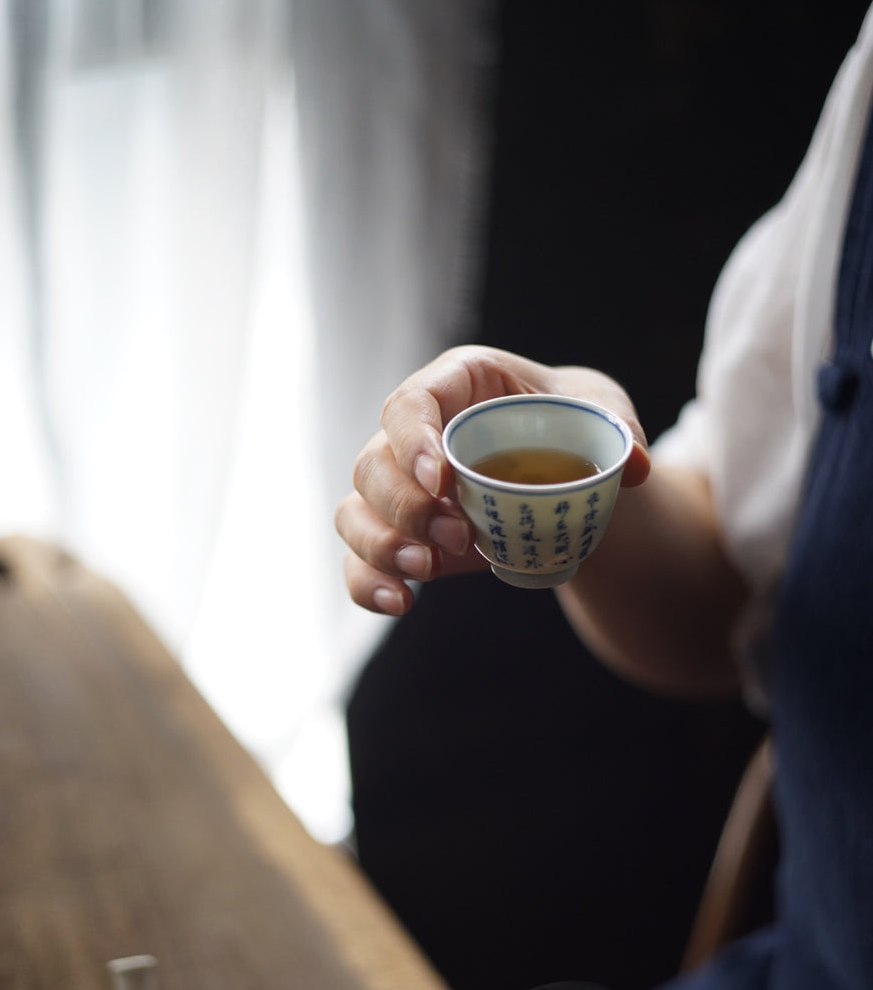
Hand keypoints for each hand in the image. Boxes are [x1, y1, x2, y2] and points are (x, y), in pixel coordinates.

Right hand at [334, 344, 650, 614]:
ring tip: (424, 572)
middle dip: (404, 506)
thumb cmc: (573, 423)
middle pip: (373, 463)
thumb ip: (617, 432)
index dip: (413, 440)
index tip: (441, 479)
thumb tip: (633, 465)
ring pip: (355, 512)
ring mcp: (399, 489)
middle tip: (458, 536)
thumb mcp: (602, 415)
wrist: (566, 471)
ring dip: (380, 545)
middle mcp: (412, 436)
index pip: (410, 403)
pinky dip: (368, 583)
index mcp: (455, 386)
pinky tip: (400, 603)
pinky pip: (359, 560)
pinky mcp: (401, 536)